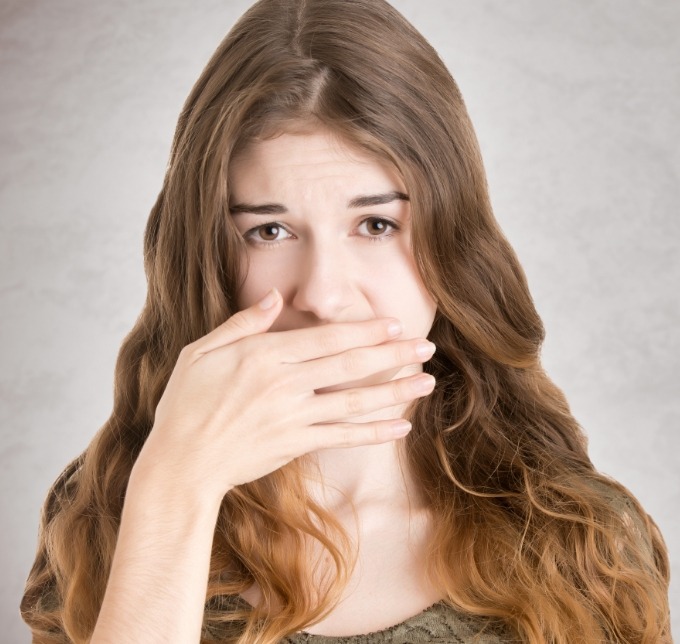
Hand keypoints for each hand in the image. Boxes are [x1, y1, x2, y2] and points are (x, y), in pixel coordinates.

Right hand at [134, 288, 435, 499]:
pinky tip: (400, 427)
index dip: (364, 331)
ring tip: (427, 382)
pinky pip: (342, 436)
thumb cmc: (185, 403)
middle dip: (392, 354)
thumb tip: (275, 298)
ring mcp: (293, 416)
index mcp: (264, 355)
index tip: (394, 324)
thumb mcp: (201, 351)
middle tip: (425, 347)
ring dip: (394, 391)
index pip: (326, 338)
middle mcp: (285, 384)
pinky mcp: (295, 445)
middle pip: (349, 365)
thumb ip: (244, 323)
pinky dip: (373, 432)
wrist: (181, 462)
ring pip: (354, 401)